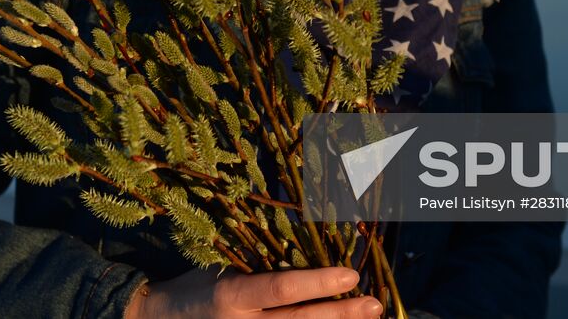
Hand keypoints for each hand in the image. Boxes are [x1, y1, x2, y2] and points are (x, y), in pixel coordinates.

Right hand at [124, 266, 382, 318]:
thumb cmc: (194, 288)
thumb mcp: (221, 269)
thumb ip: (258, 268)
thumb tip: (307, 254)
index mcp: (231, 295)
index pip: (282, 288)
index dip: (318, 283)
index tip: (350, 275)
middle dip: (341, 315)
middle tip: (373, 304)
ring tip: (366, 317)